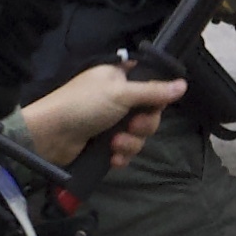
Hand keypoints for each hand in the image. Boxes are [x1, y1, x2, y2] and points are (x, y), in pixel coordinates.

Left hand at [23, 63, 185, 172]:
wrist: (51, 136)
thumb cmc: (83, 105)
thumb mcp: (121, 93)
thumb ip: (154, 92)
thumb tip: (184, 84)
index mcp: (119, 78)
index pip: (150, 84)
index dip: (157, 96)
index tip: (156, 104)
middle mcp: (117, 98)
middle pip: (149, 113)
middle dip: (143, 125)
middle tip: (132, 126)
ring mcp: (110, 122)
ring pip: (139, 135)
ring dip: (130, 143)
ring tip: (114, 144)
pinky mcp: (104, 144)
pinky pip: (126, 151)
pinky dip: (121, 155)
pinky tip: (112, 157)